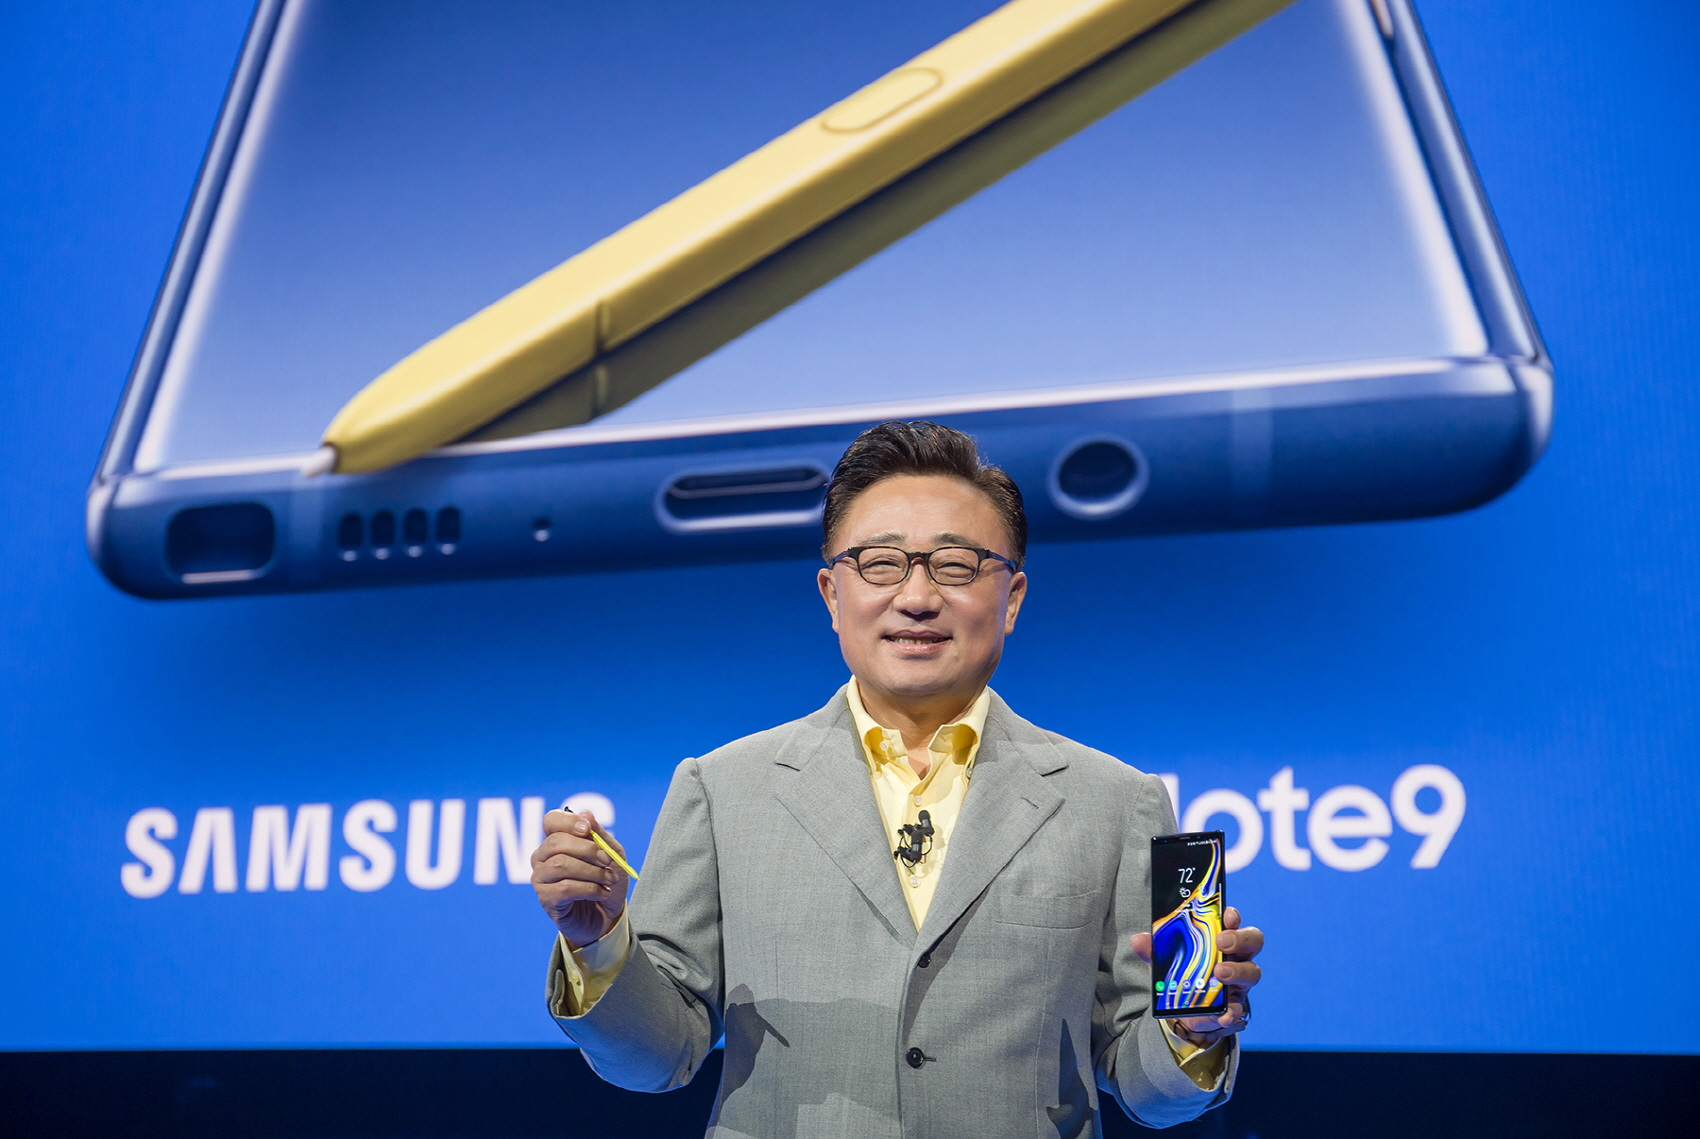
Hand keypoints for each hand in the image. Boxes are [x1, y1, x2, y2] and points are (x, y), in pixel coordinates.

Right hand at [530, 809, 629, 946]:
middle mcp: (543, 856)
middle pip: (556, 842)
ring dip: (592, 871)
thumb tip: (585, 813)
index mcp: (558, 840)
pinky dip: (589, 889)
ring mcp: (541, 878)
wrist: (608, 915)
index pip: (551, 820)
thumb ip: (600, 835)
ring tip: (609, 879)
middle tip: (608, 861)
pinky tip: (602, 893)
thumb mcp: (612, 855)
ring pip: (560, 865)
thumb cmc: (607, 880)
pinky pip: (564, 888)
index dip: (567, 821)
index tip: (587, 829)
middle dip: (588, 850)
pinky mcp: (546, 899)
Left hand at [1130, 906, 1262, 1047]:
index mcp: (1220, 938)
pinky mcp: (1234, 1004)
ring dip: (1238, 971)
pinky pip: (1238, 1007)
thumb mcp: (1164, 958)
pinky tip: (1222, 1015)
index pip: (1233, 921)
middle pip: (1252, 941)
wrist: (1182, 1006)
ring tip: (1220, 973)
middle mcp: (1235, 956)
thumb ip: (1153, 949)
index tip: (1227, 916)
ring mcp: (1238, 980)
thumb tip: (1139, 940)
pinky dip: (1232, 1011)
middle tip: (1222, 943)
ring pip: (1252, 972)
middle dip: (1240, 939)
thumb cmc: (1180, 971)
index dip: (1233, 916)